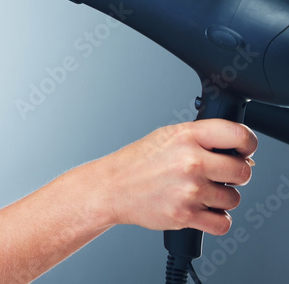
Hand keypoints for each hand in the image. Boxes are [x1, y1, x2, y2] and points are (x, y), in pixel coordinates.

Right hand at [91, 119, 256, 235]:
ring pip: (233, 199)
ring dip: (221, 199)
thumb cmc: (139, 162)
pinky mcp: (186, 215)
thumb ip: (203, 140)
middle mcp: (190, 161)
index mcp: (187, 136)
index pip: (239, 135)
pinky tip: (200, 209)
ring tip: (198, 192)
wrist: (112, 187)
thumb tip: (242, 155)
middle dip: (235, 175)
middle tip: (217, 175)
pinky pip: (223, 223)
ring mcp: (189, 190)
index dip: (248, 144)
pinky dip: (216, 220)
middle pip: (243, 172)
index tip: (245, 150)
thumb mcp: (168, 137)